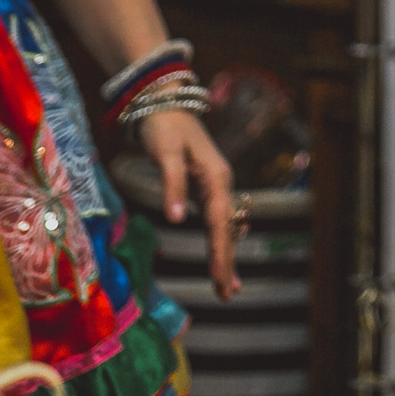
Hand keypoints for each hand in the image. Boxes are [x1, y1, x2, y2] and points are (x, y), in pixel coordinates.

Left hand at [139, 108, 239, 300]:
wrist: (165, 101)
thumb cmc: (164, 126)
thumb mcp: (166, 153)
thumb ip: (172, 186)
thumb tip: (176, 220)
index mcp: (216, 177)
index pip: (220, 223)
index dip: (220, 252)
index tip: (220, 280)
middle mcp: (221, 183)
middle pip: (227, 228)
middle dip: (227, 261)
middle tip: (228, 294)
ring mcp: (215, 185)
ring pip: (224, 226)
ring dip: (226, 255)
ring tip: (229, 286)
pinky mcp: (206, 186)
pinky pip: (217, 219)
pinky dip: (219, 240)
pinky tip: (221, 254)